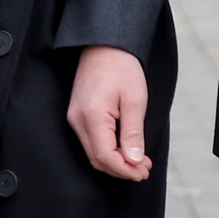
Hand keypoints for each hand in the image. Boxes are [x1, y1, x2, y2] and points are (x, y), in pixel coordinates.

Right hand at [67, 45, 152, 181]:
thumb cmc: (122, 67)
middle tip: (144, 170)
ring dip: (116, 161)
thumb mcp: (135, 100)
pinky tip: (124, 149)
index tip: (142, 172)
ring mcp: (74, 117)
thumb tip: (133, 161)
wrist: (104, 44)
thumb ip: (133, 133)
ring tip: (139, 161)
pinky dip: (108, 149)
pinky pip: (91, 140)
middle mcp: (77, 120)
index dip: (124, 170)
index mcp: (92, 116)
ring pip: (93, 152)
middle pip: (97, 158)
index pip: (105, 156)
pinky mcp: (78, 114)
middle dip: (122, 169)